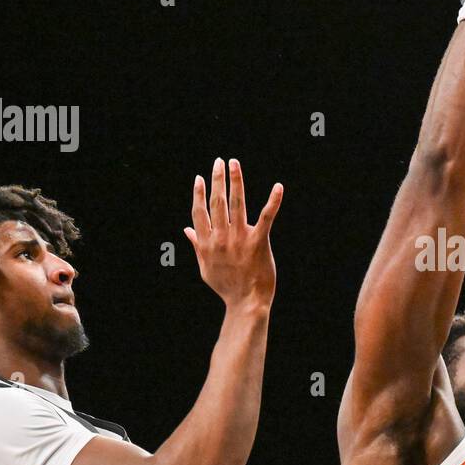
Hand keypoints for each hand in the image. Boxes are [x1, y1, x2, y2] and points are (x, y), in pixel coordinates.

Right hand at [184, 158, 280, 310]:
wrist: (246, 303)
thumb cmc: (227, 287)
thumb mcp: (205, 267)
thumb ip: (196, 245)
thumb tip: (186, 229)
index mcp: (207, 243)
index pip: (199, 212)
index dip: (198, 194)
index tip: (199, 178)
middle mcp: (221, 238)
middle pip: (217, 203)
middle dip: (216, 180)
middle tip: (218, 161)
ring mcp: (239, 239)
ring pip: (236, 204)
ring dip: (235, 181)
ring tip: (233, 163)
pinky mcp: (258, 242)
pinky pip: (266, 217)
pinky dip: (273, 201)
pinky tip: (278, 186)